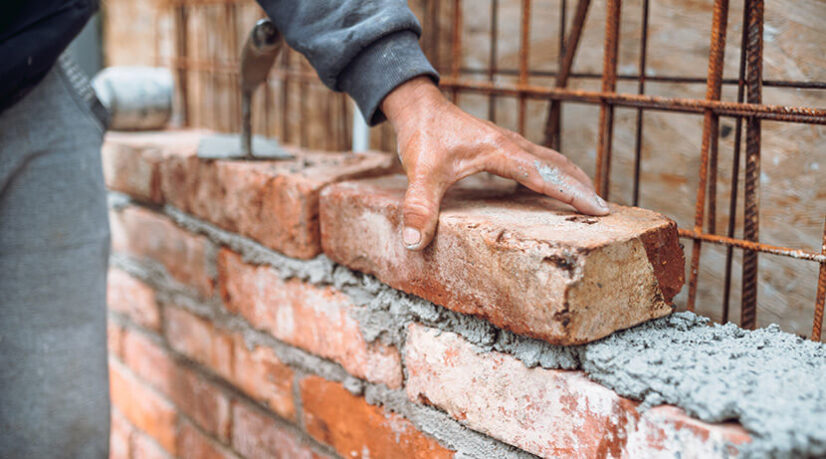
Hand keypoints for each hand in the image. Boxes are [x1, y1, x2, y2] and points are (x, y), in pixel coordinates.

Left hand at [381, 77, 608, 250]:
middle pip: (557, 166)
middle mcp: (511, 145)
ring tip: (588, 199)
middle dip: (582, 187)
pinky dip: (553, 173)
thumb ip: (419, 207)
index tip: (600, 209)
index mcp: (501, 152)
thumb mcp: (420, 173)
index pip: (545, 176)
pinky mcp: (500, 146)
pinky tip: (551, 186)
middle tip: (605, 211)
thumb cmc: (423, 135)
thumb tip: (415, 242)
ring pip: (549, 161)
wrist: (417, 106)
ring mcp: (508, 144)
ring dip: (571, 178)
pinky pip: (536, 161)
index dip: (573, 194)